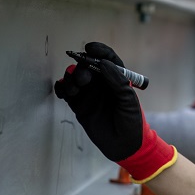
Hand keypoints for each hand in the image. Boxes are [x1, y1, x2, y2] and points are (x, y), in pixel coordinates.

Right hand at [54, 42, 175, 181]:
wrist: (125, 146)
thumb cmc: (132, 121)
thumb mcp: (128, 100)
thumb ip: (117, 81)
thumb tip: (103, 63)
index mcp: (116, 77)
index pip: (106, 59)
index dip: (98, 51)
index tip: (90, 48)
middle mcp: (101, 83)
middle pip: (87, 66)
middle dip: (82, 68)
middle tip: (83, 79)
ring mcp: (89, 94)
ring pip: (74, 78)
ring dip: (70, 79)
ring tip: (75, 90)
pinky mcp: (79, 105)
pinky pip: (66, 92)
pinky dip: (61, 88)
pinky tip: (63, 91)